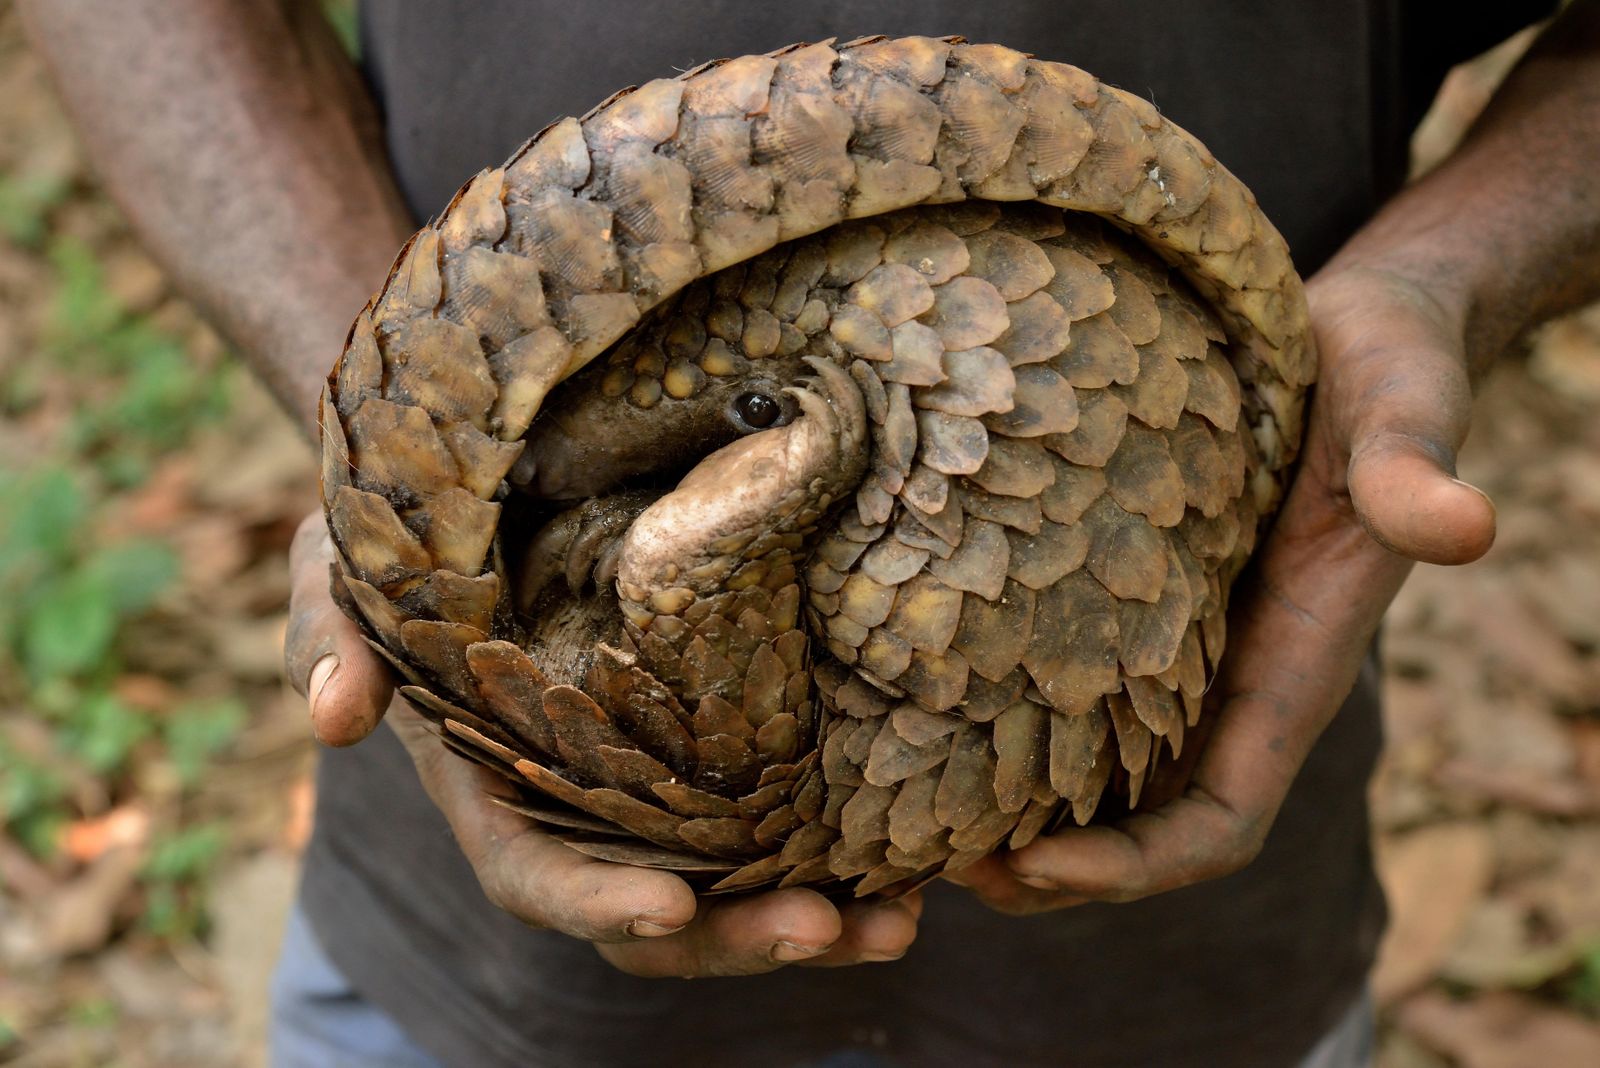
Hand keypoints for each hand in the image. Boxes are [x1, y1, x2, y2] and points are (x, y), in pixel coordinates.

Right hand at [284, 513, 919, 976]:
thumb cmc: (403, 520)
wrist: (485, 468)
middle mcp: (578, 803)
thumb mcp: (340, 558)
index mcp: (490, 783)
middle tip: (827, 929)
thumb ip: (328, 633)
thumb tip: (333, 721)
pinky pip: (778, 814)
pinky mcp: (713, 741)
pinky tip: (917, 858)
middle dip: (734, 934)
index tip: (673, 907)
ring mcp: (652, 781)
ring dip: (812, 915)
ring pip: (732, 880)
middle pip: (655, 907)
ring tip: (901, 922)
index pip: (536, 873)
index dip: (596, 901)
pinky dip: (837, 845)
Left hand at [945, 262, 1496, 914]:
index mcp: (1292, 667)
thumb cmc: (1383, 370)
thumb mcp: (1402, 409)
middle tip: (937, 866)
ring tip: (909, 813)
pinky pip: (1066, 682)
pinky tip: (920, 703)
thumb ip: (1416, 471)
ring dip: (1011, 806)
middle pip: (1139, 821)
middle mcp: (1228, 676)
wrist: (1351, 328)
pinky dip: (1001, 717)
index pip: (1220, 818)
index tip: (1039, 864)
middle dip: (1051, 864)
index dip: (1137, 864)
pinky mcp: (1129, 592)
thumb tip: (1468, 527)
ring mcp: (1175, 641)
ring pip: (1093, 766)